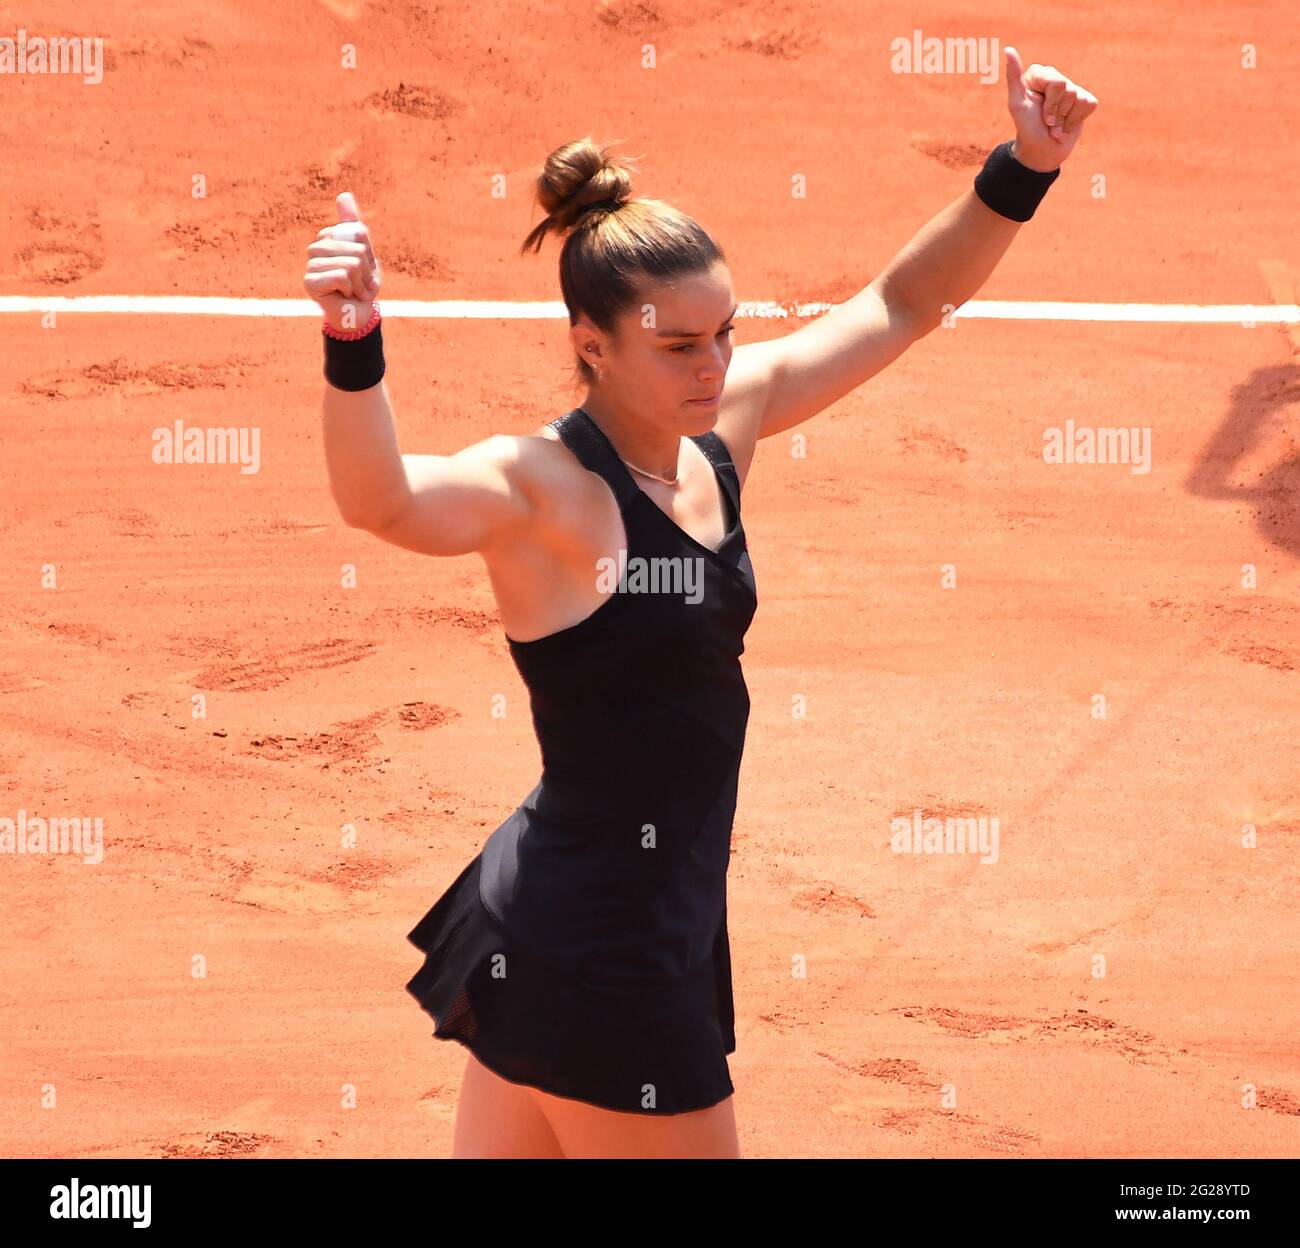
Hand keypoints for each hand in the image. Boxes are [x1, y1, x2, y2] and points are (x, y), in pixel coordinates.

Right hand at [303, 192, 382, 331]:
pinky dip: (351, 290)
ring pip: (351, 264)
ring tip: (353, 291)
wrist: (358, 314)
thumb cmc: (361, 285)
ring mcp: (310, 265)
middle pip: (356, 248)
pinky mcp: (309, 282)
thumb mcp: (364, 252)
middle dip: (366, 270)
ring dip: (360, 283)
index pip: (358, 233)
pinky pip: (341, 276)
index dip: (368, 254)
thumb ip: (353, 225)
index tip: (363, 269)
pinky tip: (345, 296)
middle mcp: (315, 249)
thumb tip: (343, 194)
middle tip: (359, 283)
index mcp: (328, 238)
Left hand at [1003, 46, 1098, 171]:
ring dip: (1065, 120)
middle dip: (1057, 113)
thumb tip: (1008, 49)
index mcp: (1039, 75)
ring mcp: (1072, 89)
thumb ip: (1013, 77)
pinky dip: (1076, 121)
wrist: (1041, 151)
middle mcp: (1056, 78)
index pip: (1057, 82)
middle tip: (1048, 123)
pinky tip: (1067, 125)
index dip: (1051, 105)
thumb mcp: (1017, 104)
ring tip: (1056, 126)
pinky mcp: (1085, 100)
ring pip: (1078, 99)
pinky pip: (1088, 104)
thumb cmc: (1027, 128)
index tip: (1040, 116)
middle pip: (1068, 90)